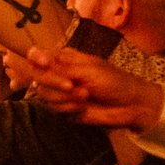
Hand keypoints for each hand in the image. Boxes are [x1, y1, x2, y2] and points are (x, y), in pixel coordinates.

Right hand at [23, 47, 164, 133]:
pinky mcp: (63, 109)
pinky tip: (83, 107)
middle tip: (71, 85)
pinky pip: (53, 108)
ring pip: (43, 93)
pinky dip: (69, 108)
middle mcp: (57, 74)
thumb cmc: (114, 81)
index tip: (44, 63)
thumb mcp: (88, 69)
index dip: (35, 58)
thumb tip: (34, 56)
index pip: (37, 55)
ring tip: (85, 96)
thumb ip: (60, 65)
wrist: (130, 106)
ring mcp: (59, 92)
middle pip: (35, 76)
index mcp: (63, 59)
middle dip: (53, 82)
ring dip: (65, 97)